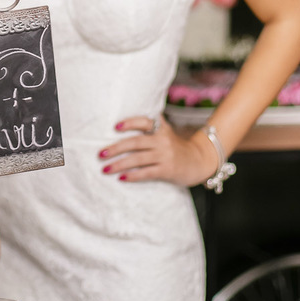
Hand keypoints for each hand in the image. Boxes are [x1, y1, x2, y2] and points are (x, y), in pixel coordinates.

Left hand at [99, 115, 218, 187]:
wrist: (199, 161)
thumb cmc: (176, 147)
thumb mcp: (166, 132)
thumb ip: (151, 126)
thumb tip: (122, 122)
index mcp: (161, 129)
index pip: (144, 122)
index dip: (130, 123)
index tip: (115, 127)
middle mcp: (163, 140)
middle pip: (135, 142)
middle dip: (116, 148)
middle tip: (100, 154)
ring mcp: (165, 155)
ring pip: (138, 159)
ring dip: (119, 164)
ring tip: (105, 169)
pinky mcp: (167, 170)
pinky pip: (147, 173)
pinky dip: (133, 176)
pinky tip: (122, 178)